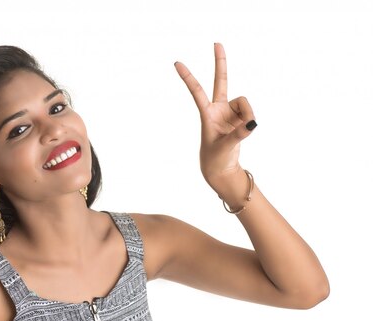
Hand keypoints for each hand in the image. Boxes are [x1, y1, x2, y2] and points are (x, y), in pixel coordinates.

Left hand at [175, 43, 255, 191]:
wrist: (221, 168)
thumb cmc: (215, 158)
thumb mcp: (224, 147)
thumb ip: (239, 134)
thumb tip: (253, 123)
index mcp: (206, 114)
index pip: (197, 91)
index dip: (188, 77)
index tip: (176, 63)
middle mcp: (218, 109)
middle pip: (221, 81)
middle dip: (220, 62)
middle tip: (216, 42)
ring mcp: (230, 112)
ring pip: (245, 104)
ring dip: (248, 115)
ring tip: (244, 130)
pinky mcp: (241, 117)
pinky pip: (250, 113)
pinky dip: (251, 121)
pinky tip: (247, 130)